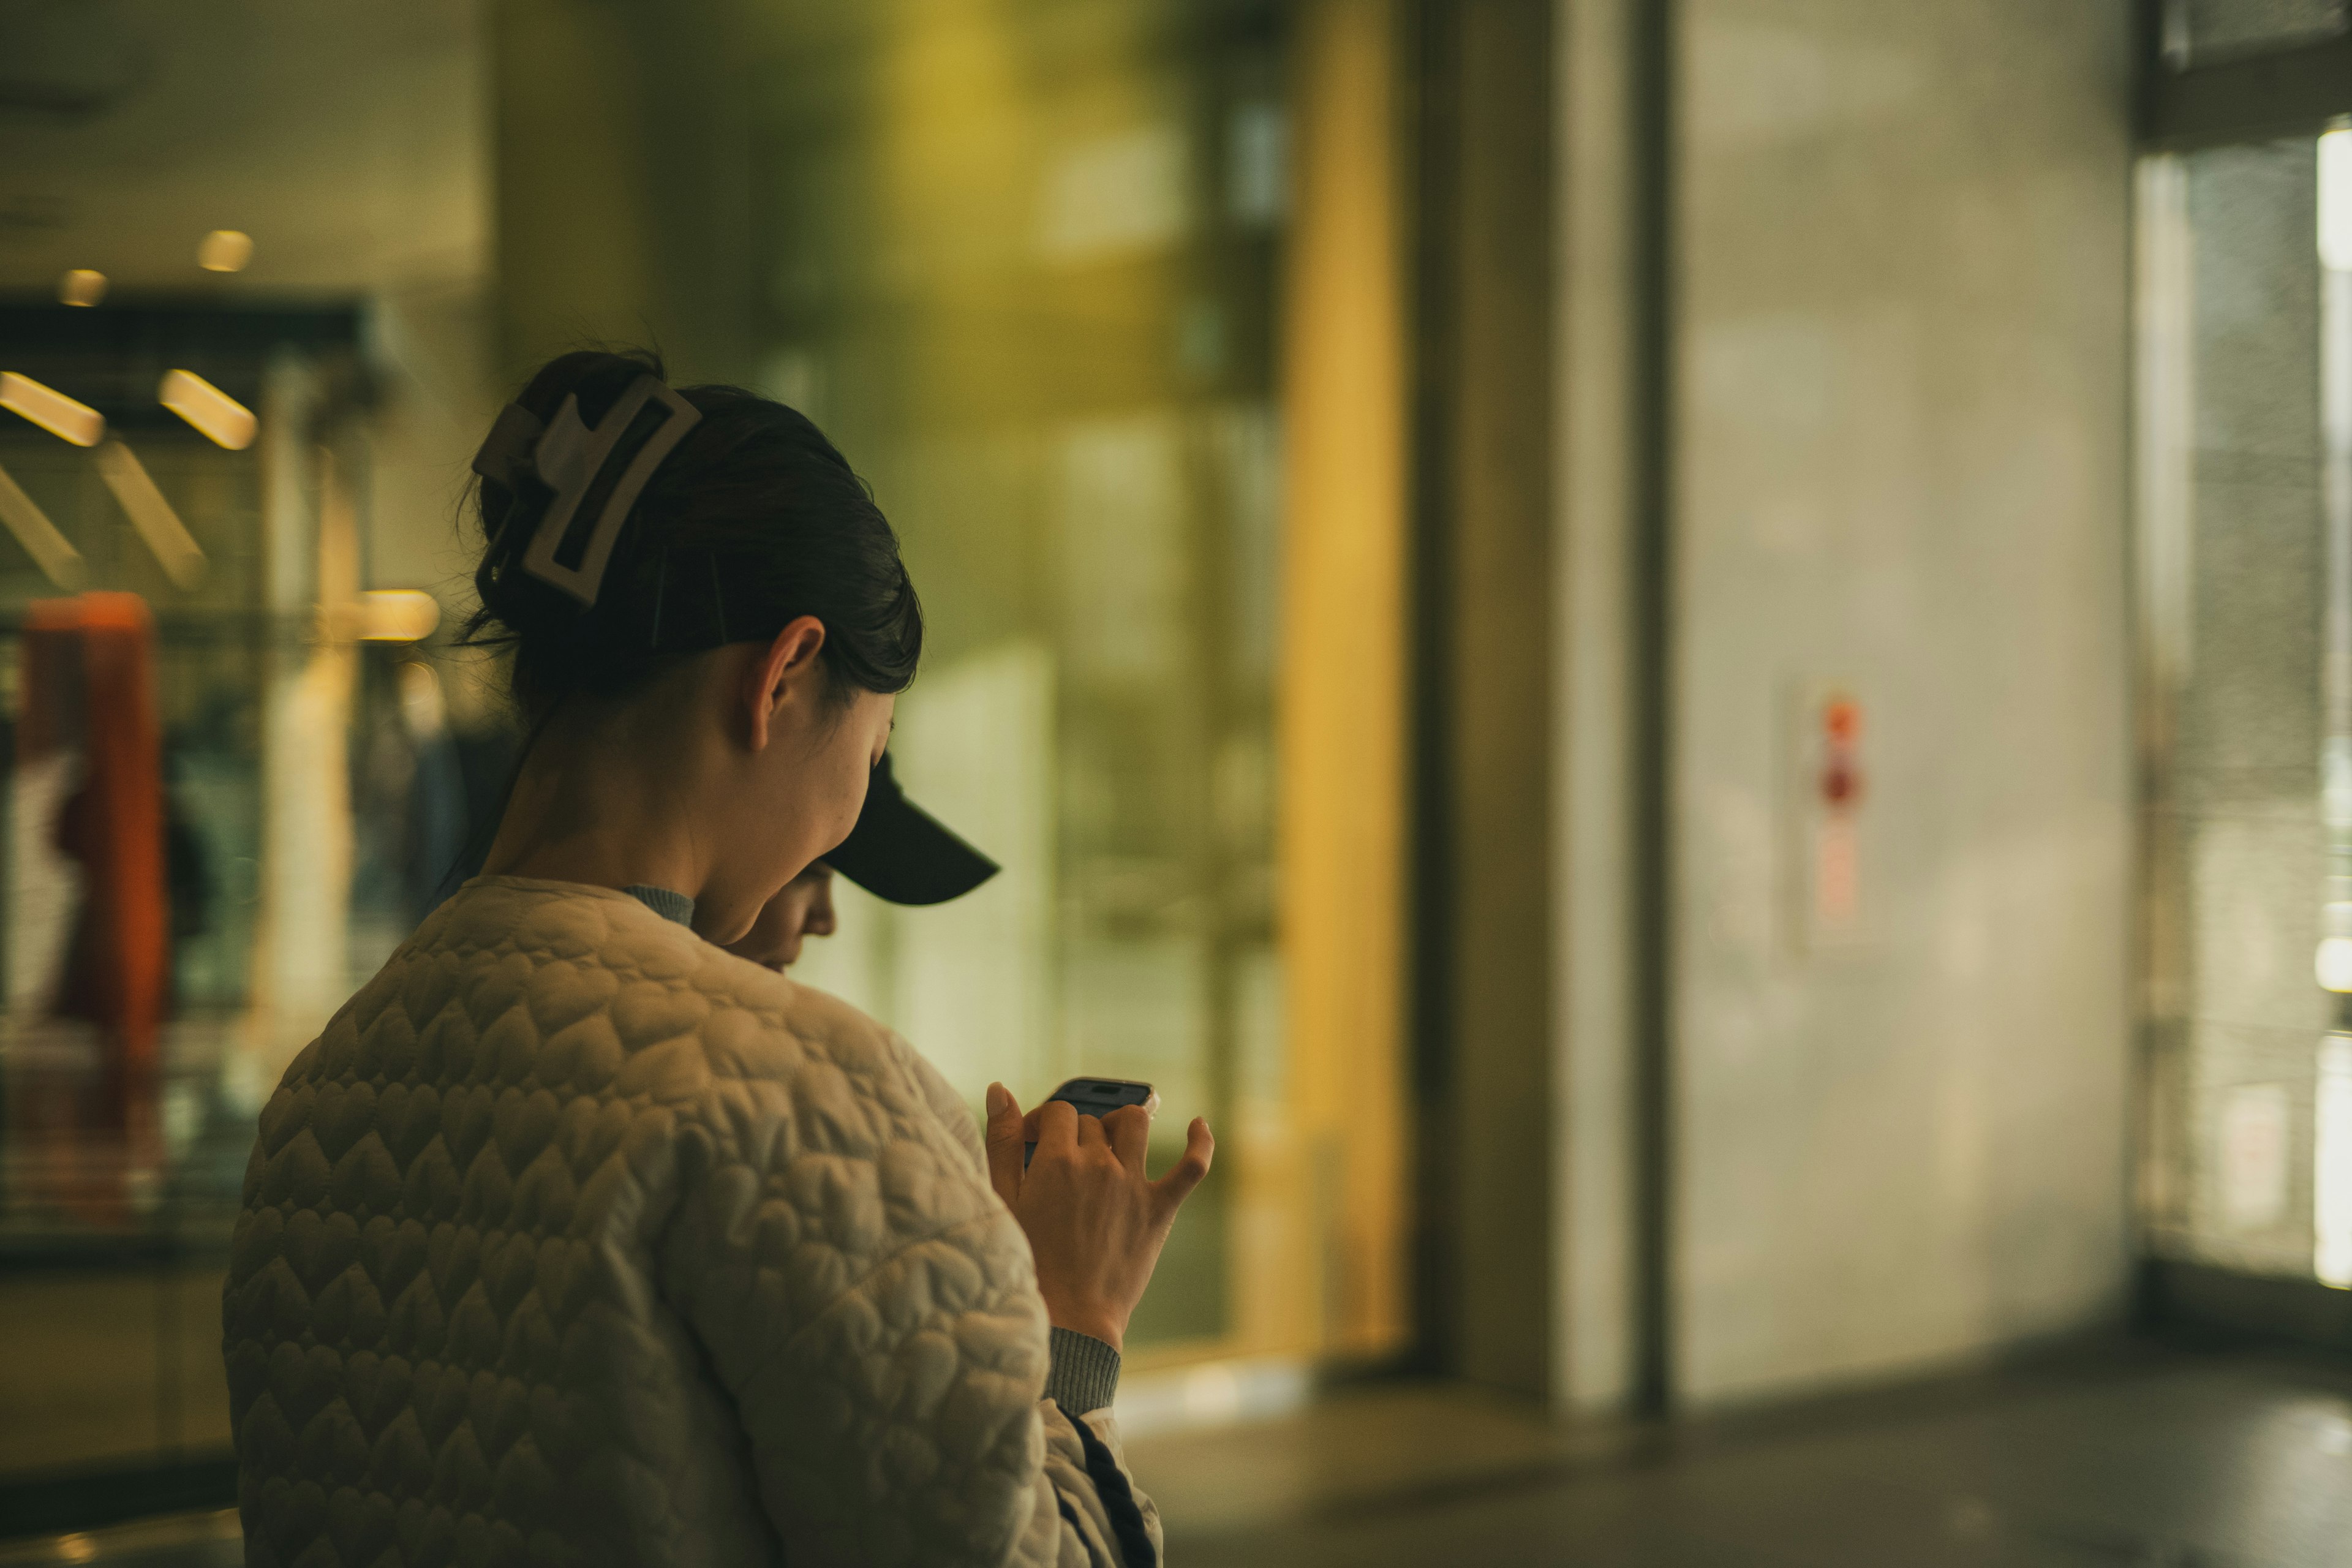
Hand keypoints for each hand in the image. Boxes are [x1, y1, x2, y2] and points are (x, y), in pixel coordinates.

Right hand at [984, 1083, 1212, 1352]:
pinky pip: (1191, 1167)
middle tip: (1060, 1162)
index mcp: (1057, 1160)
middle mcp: (1099, 1164)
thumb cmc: (1028, 1264)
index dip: (1043, 1122)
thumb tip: (999, 1089)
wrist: (1068, 1318)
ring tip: (1109, 1139)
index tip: (1032, 1142)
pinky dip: (1201, 1142)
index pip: (1058, 1113)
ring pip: (1135, 1125)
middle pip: (1091, 1124)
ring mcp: (1133, 1185)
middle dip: (1074, 1134)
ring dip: (1121, 1123)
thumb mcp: (1004, 1200)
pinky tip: (1200, 1125)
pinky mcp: (1159, 1210)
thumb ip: (1001, 1142)